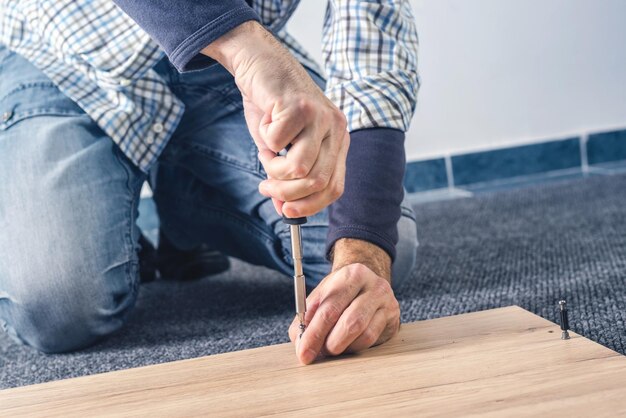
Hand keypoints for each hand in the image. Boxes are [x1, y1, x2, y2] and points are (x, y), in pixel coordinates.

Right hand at [202, 21, 348, 217]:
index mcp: (337, 140)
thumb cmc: (271, 105)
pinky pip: (278, 144)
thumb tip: (284, 209)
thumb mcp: (280, 148)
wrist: (259, 61)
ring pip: (299, 168)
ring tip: (266, 151)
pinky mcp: (300, 106)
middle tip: (265, 185)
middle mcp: (336, 129)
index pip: (334, 188)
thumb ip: (286, 177)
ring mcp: (321, 117)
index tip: (286, 210)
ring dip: (273, 168)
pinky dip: (264, 139)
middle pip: (317, 182)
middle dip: (286, 192)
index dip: (310, 205)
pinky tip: (266, 121)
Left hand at [288, 239, 399, 363]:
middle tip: (315, 354)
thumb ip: (307, 316)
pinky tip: (346, 343)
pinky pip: (371, 340)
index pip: (329, 308)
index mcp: (351, 275)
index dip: (314, 333)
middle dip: (328, 343)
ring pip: (362, 334)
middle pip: (349, 322)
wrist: (368, 283)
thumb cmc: (342, 292)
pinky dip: (354, 347)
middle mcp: (373, 285)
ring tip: (330, 347)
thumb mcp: (322, 295)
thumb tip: (300, 342)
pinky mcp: (392, 318)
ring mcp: (386, 302)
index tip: (303, 352)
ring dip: (342, 346)